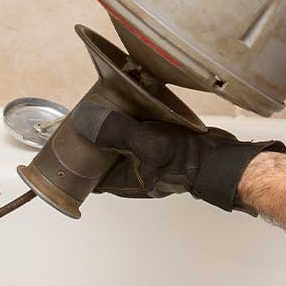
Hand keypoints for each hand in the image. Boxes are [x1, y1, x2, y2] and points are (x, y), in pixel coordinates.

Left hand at [72, 104, 285, 213]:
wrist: (220, 157)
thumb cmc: (186, 160)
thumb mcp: (144, 142)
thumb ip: (114, 132)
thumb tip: (85, 122)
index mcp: (124, 180)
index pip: (89, 174)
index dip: (74, 159)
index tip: (64, 141)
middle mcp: (133, 173)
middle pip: (101, 157)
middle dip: (90, 139)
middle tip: (81, 118)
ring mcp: (146, 161)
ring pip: (118, 144)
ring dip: (110, 128)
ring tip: (99, 107)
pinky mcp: (158, 147)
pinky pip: (136, 134)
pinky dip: (129, 121)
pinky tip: (129, 105)